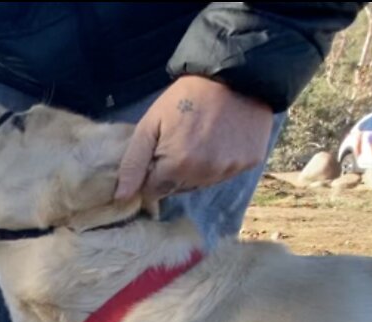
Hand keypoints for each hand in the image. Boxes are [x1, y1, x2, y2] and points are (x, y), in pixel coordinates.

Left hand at [115, 75, 272, 202]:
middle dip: (173, 172)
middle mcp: (205, 174)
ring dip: (197, 169)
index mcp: (177, 166)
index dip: (152, 174)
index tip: (157, 154)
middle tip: (180, 141)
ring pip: (203, 183)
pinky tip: (221, 139)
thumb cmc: (184, 97)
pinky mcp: (250, 162)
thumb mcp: (150, 124)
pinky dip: (221, 161)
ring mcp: (230, 169)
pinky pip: (226, 172)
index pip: (155, 191)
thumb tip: (121, 197)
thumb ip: (133, 163)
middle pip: (179, 189)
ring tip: (200, 139)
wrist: (233, 74)